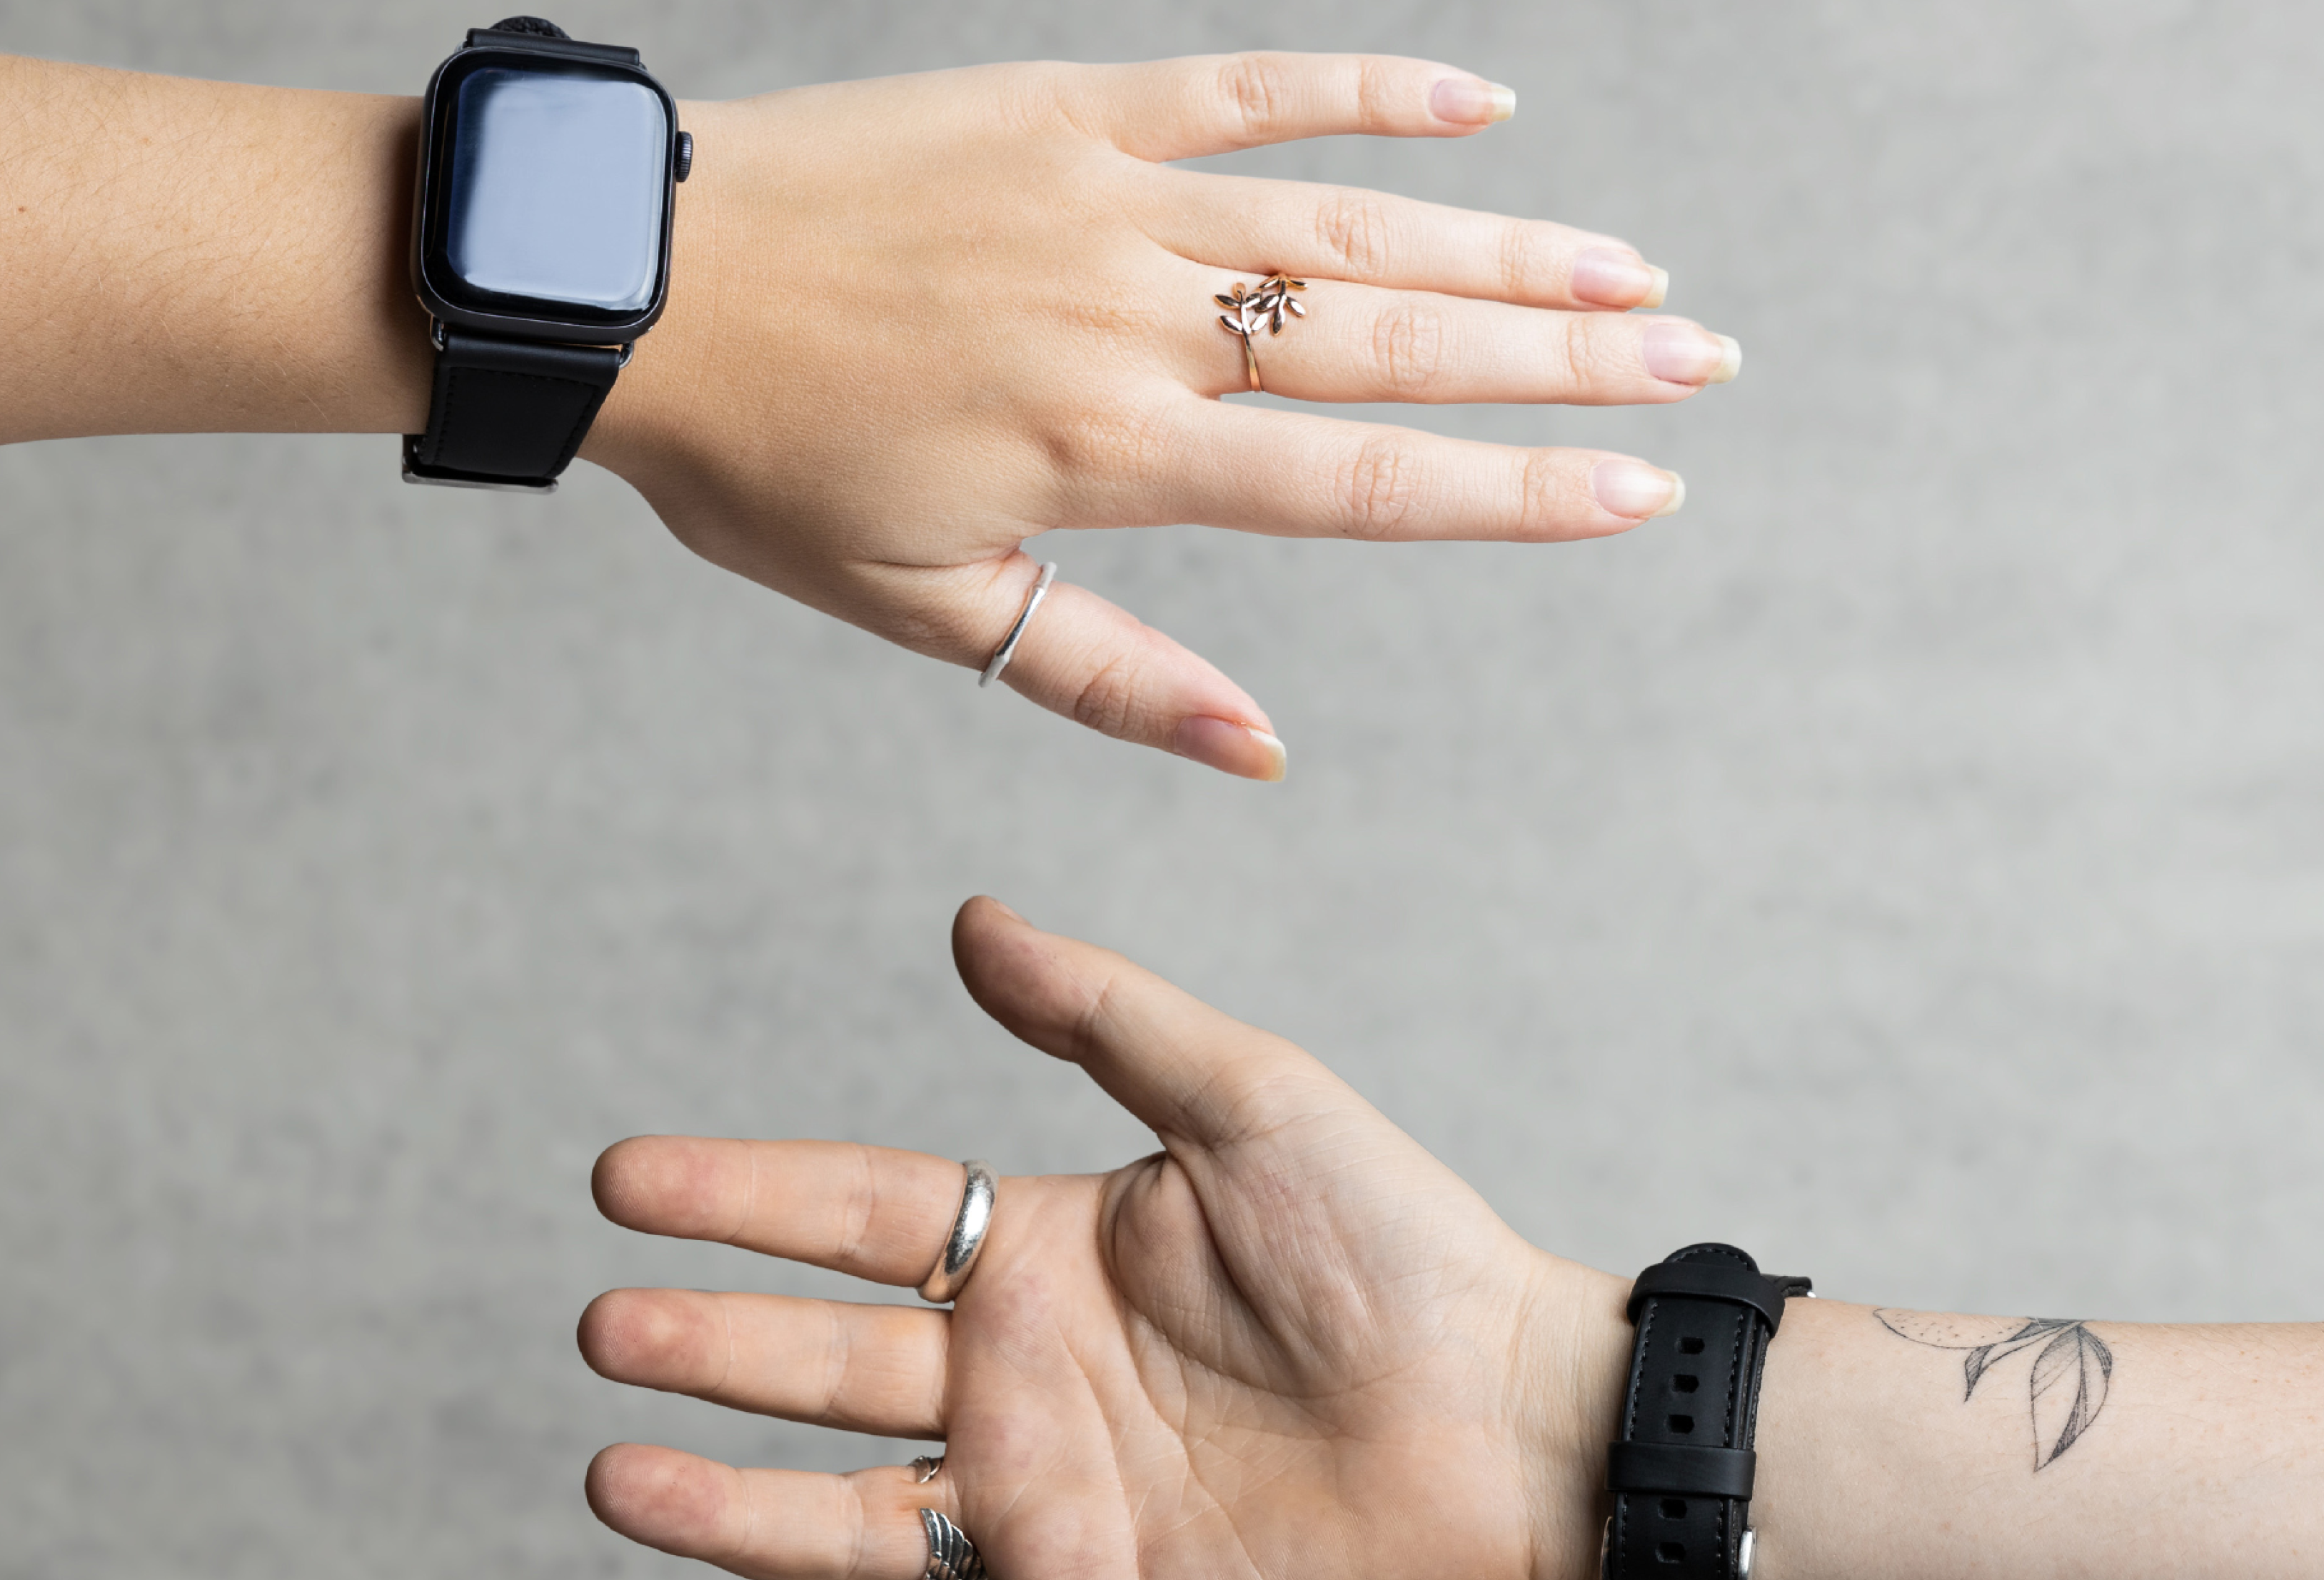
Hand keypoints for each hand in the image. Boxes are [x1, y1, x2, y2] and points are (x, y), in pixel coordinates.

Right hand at [577, 897, 1632, 1579]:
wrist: (1517, 1425)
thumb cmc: (1405, 1247)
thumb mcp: (1248, 1100)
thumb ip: (1104, 1014)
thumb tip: (968, 919)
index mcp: (1043, 1254)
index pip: (854, 1217)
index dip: (738, 1200)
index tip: (621, 1181)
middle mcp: (1018, 1384)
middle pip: (822, 1366)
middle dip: (707, 1346)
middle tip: (604, 1326)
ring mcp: (1040, 1511)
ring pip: (838, 1521)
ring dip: (719, 1508)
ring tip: (613, 1479)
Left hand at [587, 55, 1738, 780]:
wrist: (625, 290)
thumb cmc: (760, 467)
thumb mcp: (923, 607)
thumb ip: (1106, 674)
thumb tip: (1261, 750)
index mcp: (1107, 455)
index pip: (1358, 484)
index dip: (1514, 490)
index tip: (1639, 492)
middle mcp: (1133, 321)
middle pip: (1391, 343)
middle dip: (1562, 360)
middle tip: (1698, 362)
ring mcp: (1105, 197)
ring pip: (1347, 219)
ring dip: (1501, 245)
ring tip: (1633, 267)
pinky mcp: (1063, 105)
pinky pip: (1242, 85)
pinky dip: (1363, 92)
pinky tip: (1477, 106)